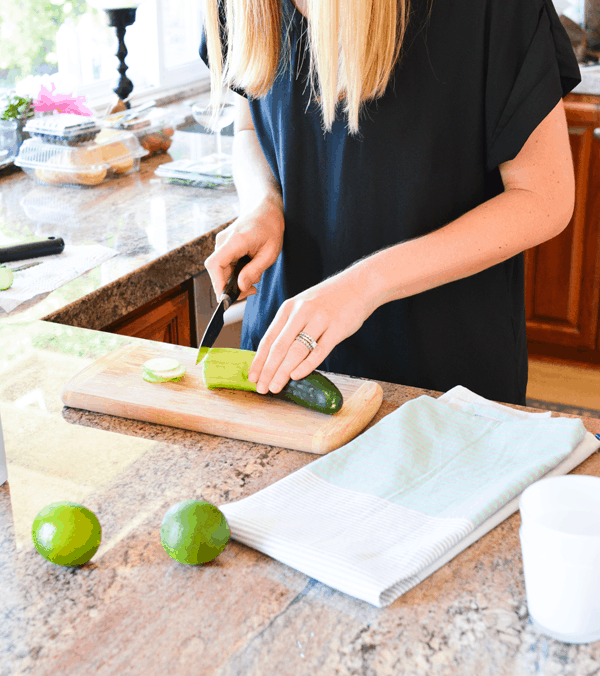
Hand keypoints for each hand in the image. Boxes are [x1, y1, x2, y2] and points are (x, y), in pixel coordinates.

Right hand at [204, 195, 283, 300]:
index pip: (214, 265)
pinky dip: (235, 272)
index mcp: (235, 240)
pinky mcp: (224, 246)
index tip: (226, 297)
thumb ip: (254, 271)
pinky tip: (248, 270)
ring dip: (234, 279)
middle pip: (217, 271)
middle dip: (230, 286)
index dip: (217, 283)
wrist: (265, 207)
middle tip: (251, 291)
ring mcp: (222, 243)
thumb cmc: (270, 226)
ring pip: (221, 270)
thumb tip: (241, 287)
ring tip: (253, 277)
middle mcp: (223, 241)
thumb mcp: (270, 252)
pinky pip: (225, 264)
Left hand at [248, 266, 375, 393]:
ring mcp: (320, 320)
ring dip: (283, 371)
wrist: (359, 285)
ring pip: (296, 350)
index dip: (259, 360)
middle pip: (279, 347)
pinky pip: (319, 350)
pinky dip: (306, 365)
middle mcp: (301, 313)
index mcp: (289, 308)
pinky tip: (297, 376)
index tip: (252, 377)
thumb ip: (290, 327)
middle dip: (268, 370)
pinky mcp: (337, 328)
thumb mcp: (303, 307)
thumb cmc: (329, 300)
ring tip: (275, 386)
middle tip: (261, 388)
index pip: (268, 339)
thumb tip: (275, 357)